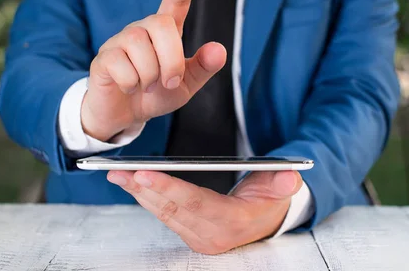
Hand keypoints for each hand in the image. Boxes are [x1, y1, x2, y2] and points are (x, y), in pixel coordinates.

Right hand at [81, 0, 226, 140]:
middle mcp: (142, 30)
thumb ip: (202, 68)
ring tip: (146, 86)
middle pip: (161, 24)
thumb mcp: (185, 86)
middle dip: (171, 59)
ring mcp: (121, 42)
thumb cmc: (155, 95)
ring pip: (140, 46)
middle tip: (168, 82)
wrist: (124, 116)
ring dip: (150, 75)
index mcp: (165, 34)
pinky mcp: (104, 57)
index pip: (176, 1)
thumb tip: (219, 50)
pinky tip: (128, 87)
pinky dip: (131, 84)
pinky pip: (121, 65)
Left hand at [107, 170, 302, 254]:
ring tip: (118, 174)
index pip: (195, 203)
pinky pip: (163, 216)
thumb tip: (290, 177)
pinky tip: (132, 184)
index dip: (169, 188)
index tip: (144, 173)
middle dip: (143, 189)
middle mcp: (211, 234)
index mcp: (233, 221)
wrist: (266, 221)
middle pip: (172, 209)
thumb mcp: (281, 188)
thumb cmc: (270, 199)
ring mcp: (198, 237)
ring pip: (162, 213)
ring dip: (138, 193)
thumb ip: (282, 183)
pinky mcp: (189, 233)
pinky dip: (146, 198)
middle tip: (119, 171)